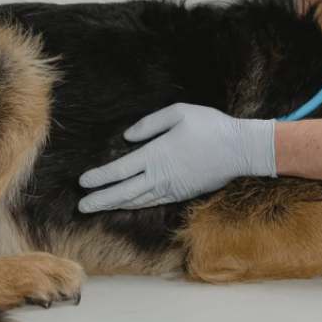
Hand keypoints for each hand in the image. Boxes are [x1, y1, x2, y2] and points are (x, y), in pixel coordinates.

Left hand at [77, 103, 275, 211]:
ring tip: (99, 207)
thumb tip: (128, 138)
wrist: (240, 149)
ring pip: (137, 200)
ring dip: (116, 204)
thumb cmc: (210, 126)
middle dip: (101, 199)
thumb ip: (150, 125)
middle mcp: (160, 176)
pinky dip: (137, 204)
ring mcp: (172, 188)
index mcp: (156, 155)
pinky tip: (129, 204)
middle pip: (123, 192)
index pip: (119, 171)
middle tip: (82, 206)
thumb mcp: (179, 113)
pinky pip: (154, 202)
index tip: (82, 182)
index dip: (99, 178)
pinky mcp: (182, 193)